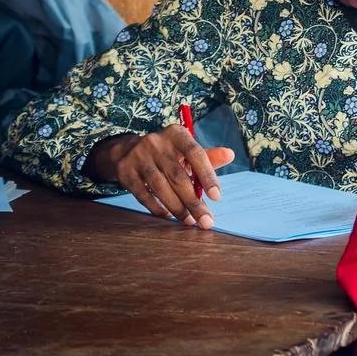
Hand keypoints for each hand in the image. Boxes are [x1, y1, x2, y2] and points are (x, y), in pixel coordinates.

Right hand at [90, 128, 234, 228]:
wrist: (127, 150)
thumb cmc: (167, 153)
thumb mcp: (186, 149)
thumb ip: (208, 157)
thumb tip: (230, 155)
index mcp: (176, 134)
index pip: (195, 153)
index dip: (207, 175)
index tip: (217, 197)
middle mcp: (156, 142)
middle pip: (178, 176)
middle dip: (193, 201)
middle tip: (205, 220)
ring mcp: (138, 157)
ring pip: (160, 187)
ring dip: (177, 208)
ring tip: (190, 221)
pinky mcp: (125, 172)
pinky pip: (143, 194)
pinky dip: (157, 207)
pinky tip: (169, 216)